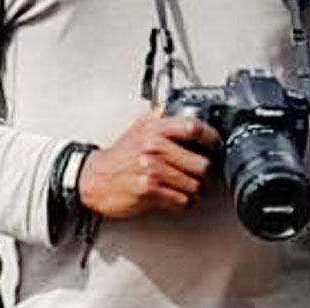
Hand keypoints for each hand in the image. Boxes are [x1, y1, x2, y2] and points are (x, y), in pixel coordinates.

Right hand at [79, 109, 220, 218]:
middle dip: (207, 173)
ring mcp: (153, 171)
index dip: (212, 138)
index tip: (217, 145)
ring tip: (193, 187)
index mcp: (155, 130)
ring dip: (197, 190)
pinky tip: (182, 198)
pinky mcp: (149, 191)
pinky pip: (182, 200)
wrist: (92, 179)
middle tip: (206, 174)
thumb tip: (173, 106)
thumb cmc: (118, 157)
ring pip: (194, 184)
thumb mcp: (137, 129)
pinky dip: (186, 202)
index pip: (194, 128)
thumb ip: (157, 117)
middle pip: (202, 163)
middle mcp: (155, 148)